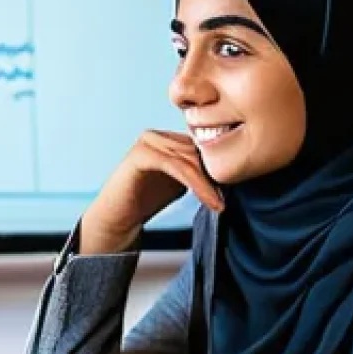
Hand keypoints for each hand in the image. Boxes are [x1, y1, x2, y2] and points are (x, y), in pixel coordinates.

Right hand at [80, 130, 224, 253]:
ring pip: (189, 158)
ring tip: (219, 203)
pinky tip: (209, 200)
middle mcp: (156, 135)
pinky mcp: (141, 155)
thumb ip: (196, 171)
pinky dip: (196, 184)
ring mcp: (147, 142)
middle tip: (227, 198)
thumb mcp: (178, 182)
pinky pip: (176, 166)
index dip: (218, 166)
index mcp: (165, 138)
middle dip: (215, 174)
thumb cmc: (146, 200)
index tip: (234, 189)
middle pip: (197, 150)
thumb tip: (231, 171)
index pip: (201, 145)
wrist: (117, 217)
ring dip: (208, 183)